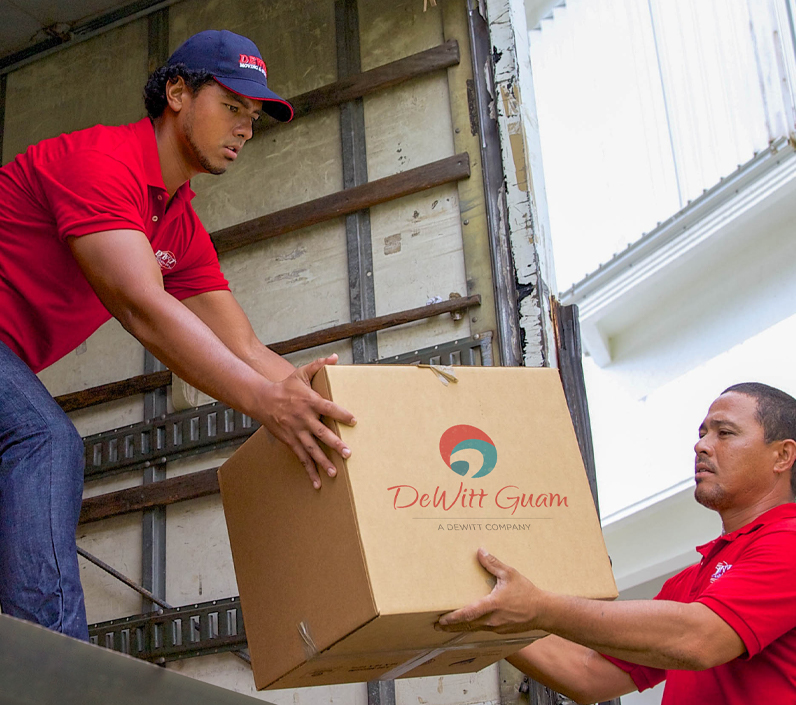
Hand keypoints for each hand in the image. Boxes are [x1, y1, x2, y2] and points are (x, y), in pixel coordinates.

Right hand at [259, 354, 355, 489]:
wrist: (262, 400)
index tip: (354, 420)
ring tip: (335, 472)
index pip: (329, 408)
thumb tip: (336, 357)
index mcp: (310, 401)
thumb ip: (319, 365)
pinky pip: (301, 458)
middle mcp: (304, 418)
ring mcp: (296, 432)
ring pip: (311, 449)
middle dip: (335, 444)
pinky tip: (317, 482)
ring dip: (323, 461)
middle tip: (348, 453)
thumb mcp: (301, 373)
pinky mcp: (290, 441)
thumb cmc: (285, 387)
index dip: (341, 414)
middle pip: (321, 433)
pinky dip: (309, 471)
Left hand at [436, 549, 543, 633]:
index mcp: (492, 606)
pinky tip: (470, 623)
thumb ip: (493, 563)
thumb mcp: (510, 574)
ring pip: (474, 628)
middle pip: (467, 625)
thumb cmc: (527, 593)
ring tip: (449, 625)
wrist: (544, 611)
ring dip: (461, 627)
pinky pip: (483, 629)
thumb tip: (480, 551)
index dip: (452, 618)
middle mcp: (492, 620)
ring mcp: (497, 627)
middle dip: (451, 626)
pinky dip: (473, 627)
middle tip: (438, 625)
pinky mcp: (502, 630)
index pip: (467, 614)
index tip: (441, 619)